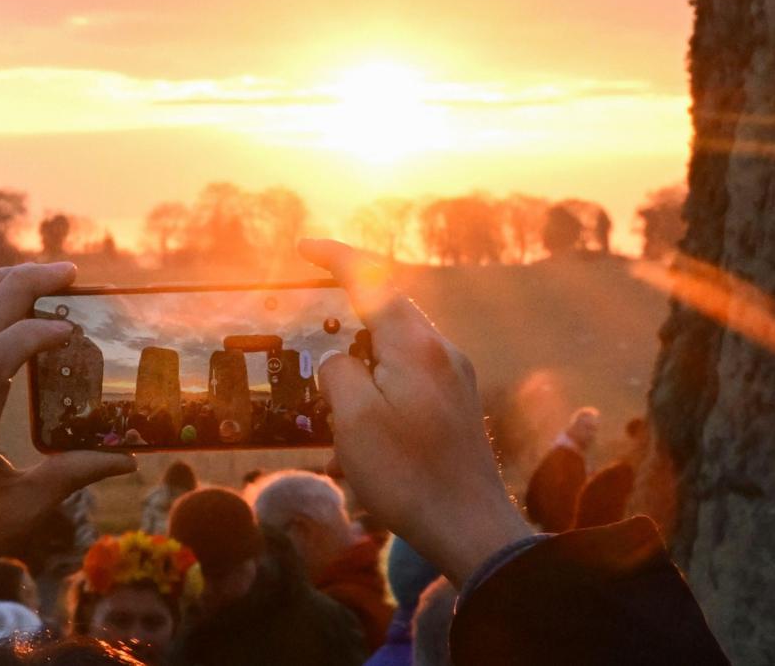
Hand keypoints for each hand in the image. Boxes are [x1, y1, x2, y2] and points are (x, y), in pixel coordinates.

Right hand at [299, 239, 531, 588]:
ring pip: (399, 343)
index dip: (337, 256)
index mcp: (417, 347)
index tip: (304, 247)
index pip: (374, 279)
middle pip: (389, 307)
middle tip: (311, 312)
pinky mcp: (456, 405)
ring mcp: (454, 378)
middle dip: (348, 302)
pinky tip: (364, 414)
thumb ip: (338, 372)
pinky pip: (411, 372)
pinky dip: (380, 376)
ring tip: (333, 387)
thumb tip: (339, 358)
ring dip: (362, 350)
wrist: (470, 528)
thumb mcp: (353, 420)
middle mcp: (443, 351)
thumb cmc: (409, 476)